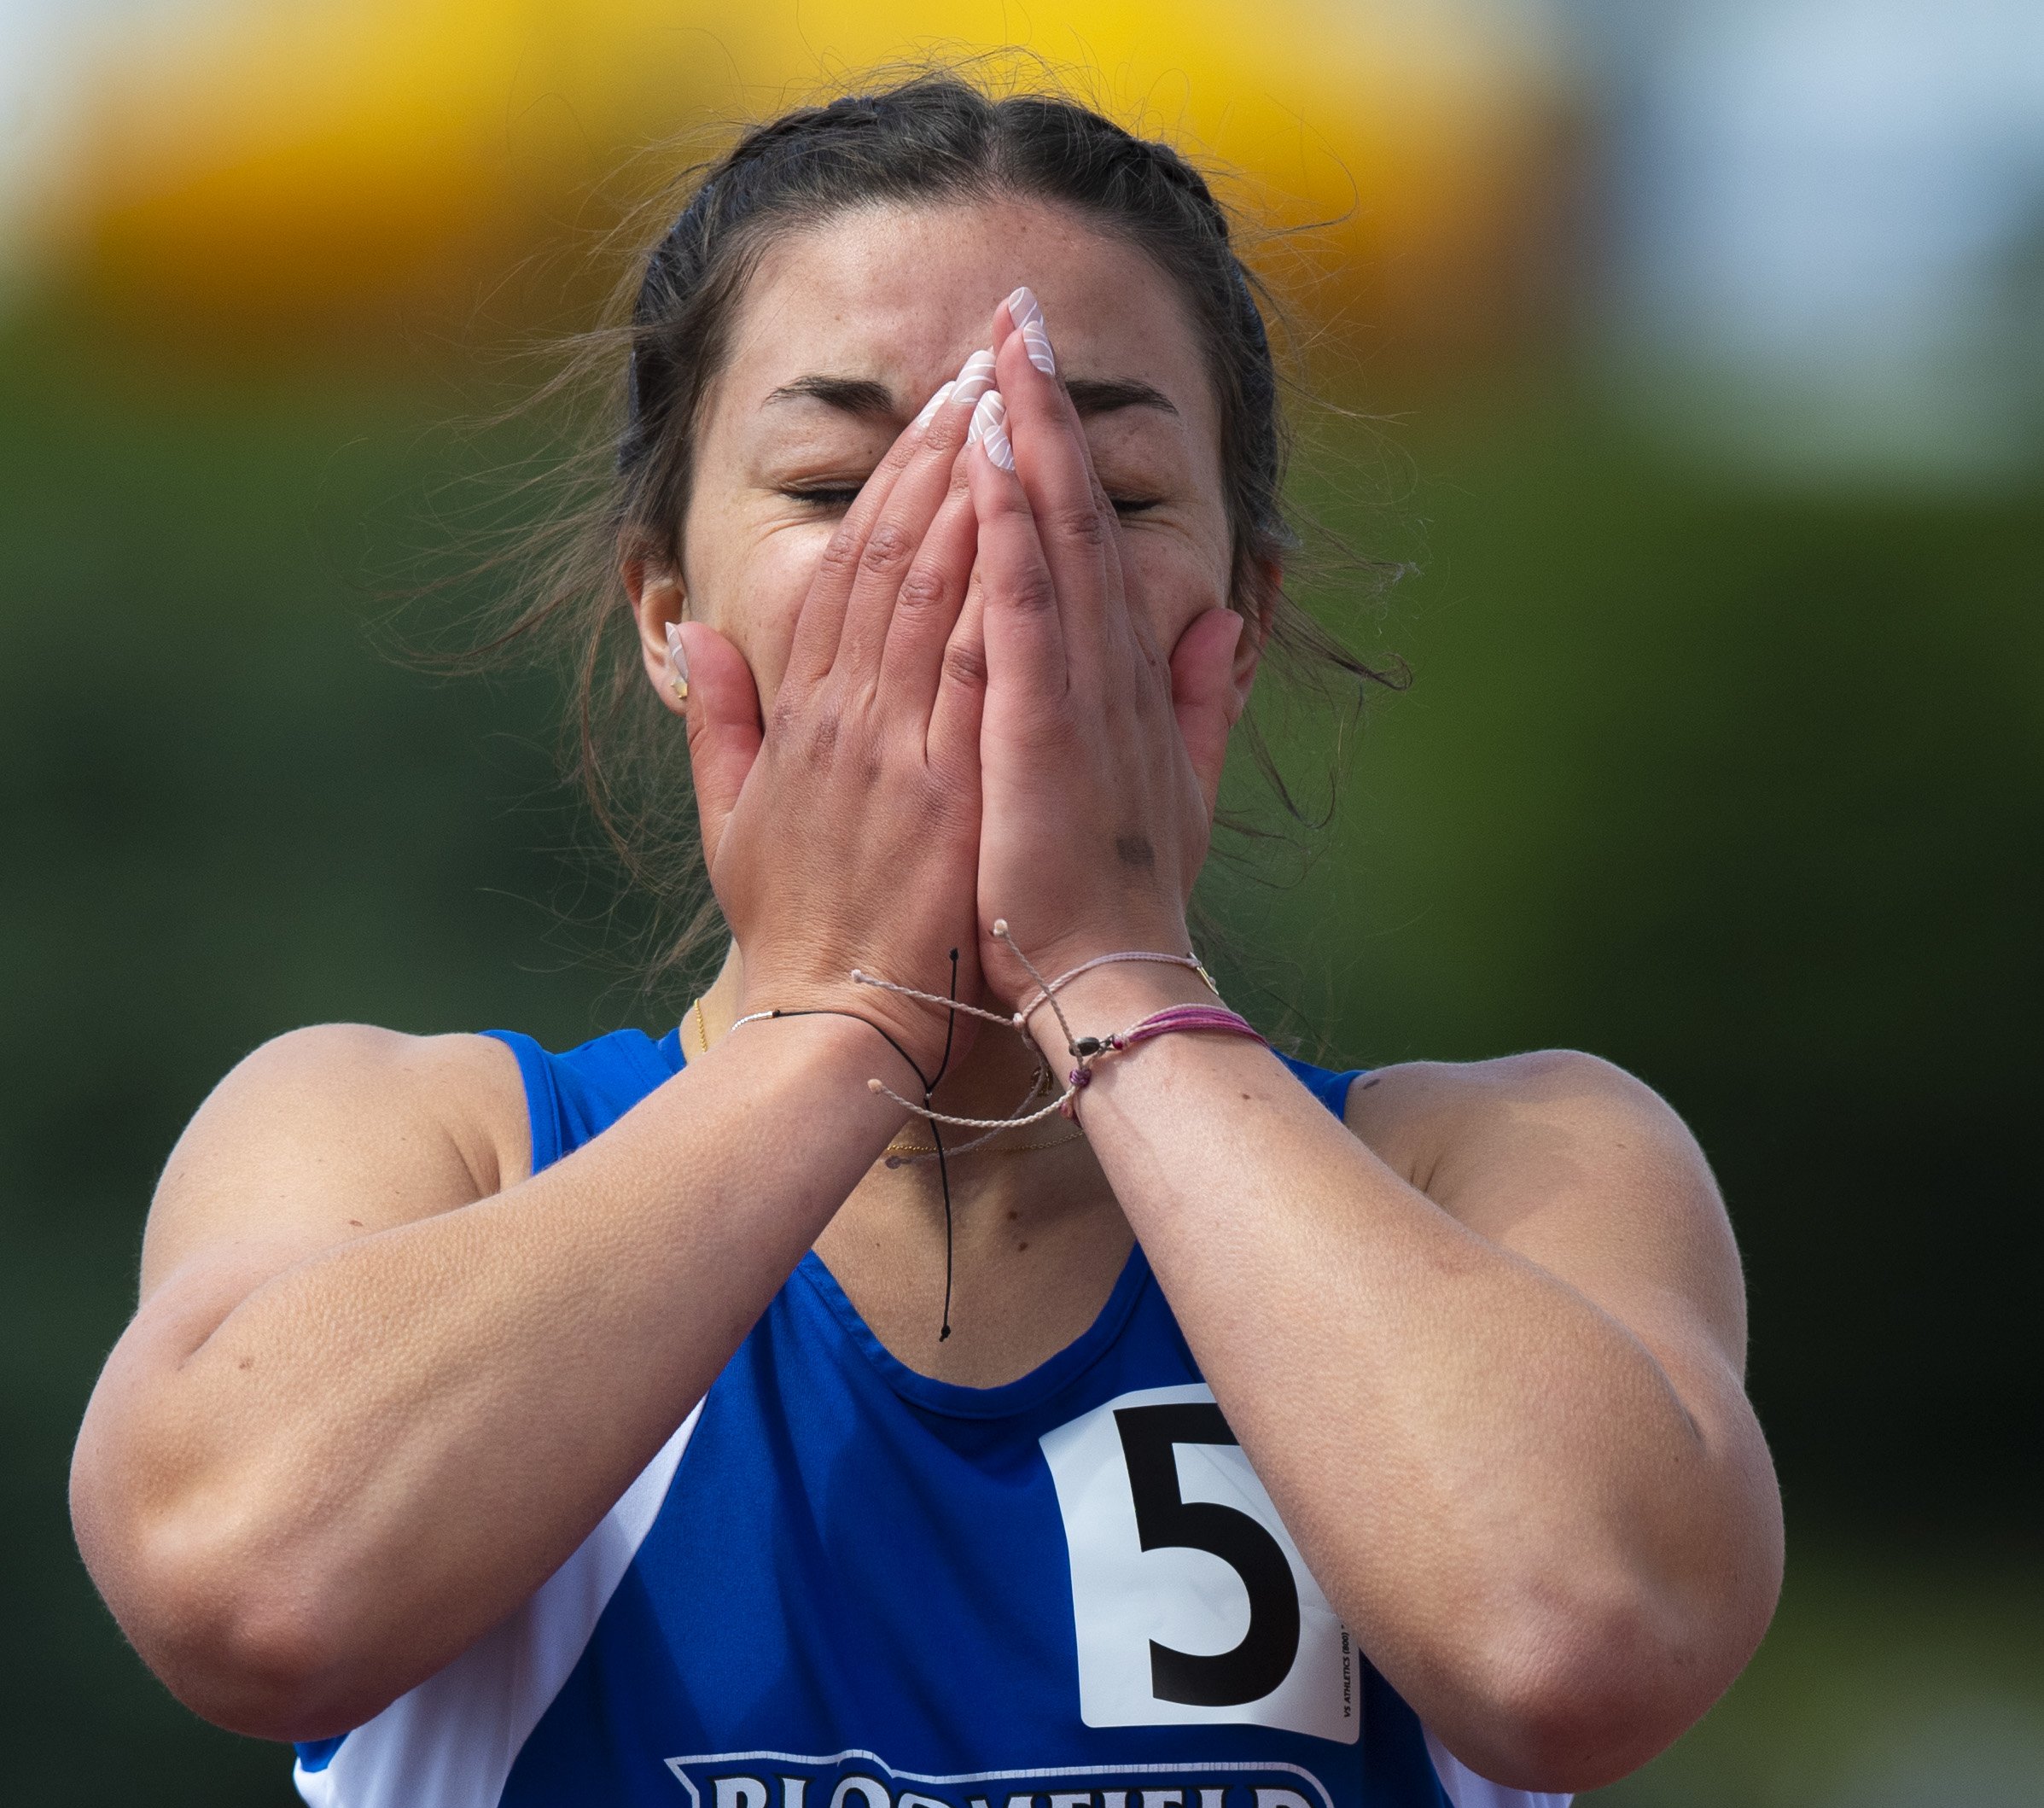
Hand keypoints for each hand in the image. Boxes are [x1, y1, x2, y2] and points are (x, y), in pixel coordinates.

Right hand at [672, 373, 989, 1075]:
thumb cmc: (798, 938)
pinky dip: (991, 585)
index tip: (935, 413)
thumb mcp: (734, 825)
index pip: (845, 569)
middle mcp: (841, 716)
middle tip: (983, 363)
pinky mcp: (937, 790)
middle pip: (886, 553)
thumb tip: (698, 640)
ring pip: (924, 587)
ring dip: (968, 488)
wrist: (832, 1029)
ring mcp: (889, 747)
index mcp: (802, 718)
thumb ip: (720, 727)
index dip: (891, 483)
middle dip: (936, 452)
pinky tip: (1021, 517)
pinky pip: (967, 665)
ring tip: (1007, 402)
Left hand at [960, 294, 1244, 1017]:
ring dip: (1030, 433)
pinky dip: (1012, 522)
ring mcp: (1077, 692)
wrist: (1112, 984)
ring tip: (1003, 343)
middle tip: (1018, 307)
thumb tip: (1211, 625)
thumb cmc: (1118, 908)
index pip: (1083, 541)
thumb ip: (1190, 705)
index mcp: (1113, 684)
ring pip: (1054, 535)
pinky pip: (1023, 600)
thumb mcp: (1168, 794)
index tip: (1032, 373)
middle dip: (1047, 405)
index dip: (1062, 450)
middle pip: (1073, 510)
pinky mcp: (1043, 724)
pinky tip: (994, 453)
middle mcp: (1104, 670)